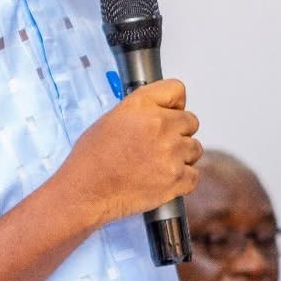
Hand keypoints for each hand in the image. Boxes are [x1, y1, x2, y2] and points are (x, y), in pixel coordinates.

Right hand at [59, 78, 202, 226]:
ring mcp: (171, 153)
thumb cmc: (91, 159)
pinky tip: (163, 179)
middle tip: (160, 145)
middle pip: (191, 122)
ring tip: (158, 164)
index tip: (169, 113)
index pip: (177, 90)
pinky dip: (183, 180)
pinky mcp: (176, 179)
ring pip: (195, 149)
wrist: (85, 191)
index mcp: (142, 106)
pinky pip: (194, 175)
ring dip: (182, 156)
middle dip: (179, 132)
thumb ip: (143, 111)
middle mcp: (160, 125)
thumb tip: (163, 113)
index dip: (174, 104)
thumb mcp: (112, 118)